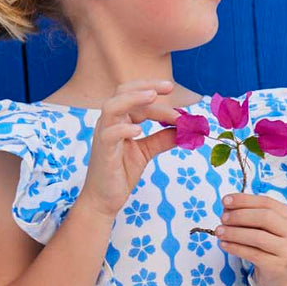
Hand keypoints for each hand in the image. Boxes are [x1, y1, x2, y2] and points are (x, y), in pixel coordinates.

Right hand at [78, 79, 180, 218]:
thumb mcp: (146, 151)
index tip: (181, 110)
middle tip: (169, 86)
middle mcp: (109, 122)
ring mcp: (103, 134)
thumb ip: (162, 138)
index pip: (138, 100)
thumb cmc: (121, 173)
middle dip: (146, 86)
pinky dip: (124, 128)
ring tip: (152, 96)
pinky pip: (109, 134)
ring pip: (112, 106)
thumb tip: (184, 129)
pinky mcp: (102, 151)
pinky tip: (139, 130)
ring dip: (133, 98)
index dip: (160, 102)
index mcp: (119, 119)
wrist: (104, 199)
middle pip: (123, 92)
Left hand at [214, 193, 286, 285]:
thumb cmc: (270, 247)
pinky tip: (224, 244)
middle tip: (222, 218)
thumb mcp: (266, 228)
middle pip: (264, 217)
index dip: (244, 200)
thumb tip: (227, 206)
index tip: (225, 200)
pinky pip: (252, 254)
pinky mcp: (277, 266)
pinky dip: (235, 248)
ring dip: (234, 232)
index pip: (267, 202)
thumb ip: (250, 215)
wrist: (283, 276)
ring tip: (219, 231)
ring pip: (257, 237)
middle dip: (239, 215)